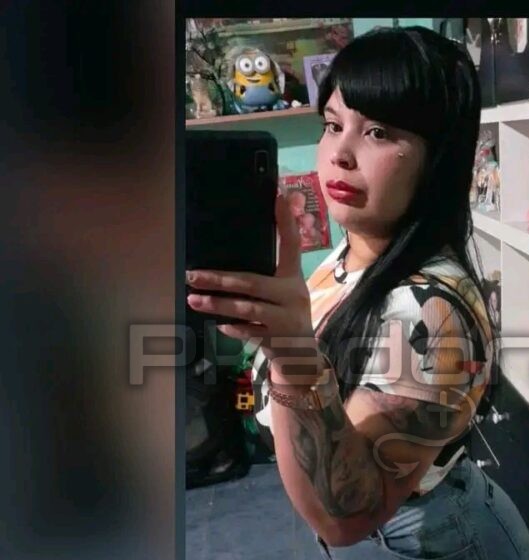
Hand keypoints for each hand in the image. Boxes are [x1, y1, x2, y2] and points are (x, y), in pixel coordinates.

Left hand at [186, 193, 318, 371]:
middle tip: (192, 275)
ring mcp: (286, 318)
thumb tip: (223, 267)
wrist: (301, 358)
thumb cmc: (284, 319)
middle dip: (219, 279)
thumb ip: (263, 279)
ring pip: (247, 308)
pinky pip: (249, 331)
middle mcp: (293, 295)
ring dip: (218, 304)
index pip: (291, 245)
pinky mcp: (279, 339)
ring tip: (194, 299)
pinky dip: (233, 329)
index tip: (279, 196)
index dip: (286, 221)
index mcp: (293, 279)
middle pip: (252, 282)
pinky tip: (219, 326)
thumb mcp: (283, 295)